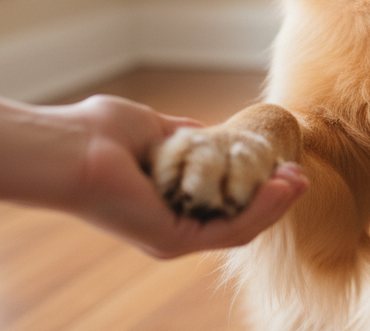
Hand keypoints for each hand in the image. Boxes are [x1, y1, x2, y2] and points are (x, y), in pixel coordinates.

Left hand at [48, 95, 307, 258]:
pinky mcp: (172, 240)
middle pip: (238, 219)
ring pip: (240, 229)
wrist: (69, 147)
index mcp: (167, 202)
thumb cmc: (97, 132)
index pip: (224, 202)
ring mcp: (172, 236)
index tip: (283, 165)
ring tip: (299, 182)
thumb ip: (184, 136)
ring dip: (274, 206)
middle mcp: (171, 225)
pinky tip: (280, 187)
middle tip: (300, 177)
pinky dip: (259, 210)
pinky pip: (228, 231)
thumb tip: (206, 132)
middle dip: (274, 199)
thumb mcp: (155, 129)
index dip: (258, 187)